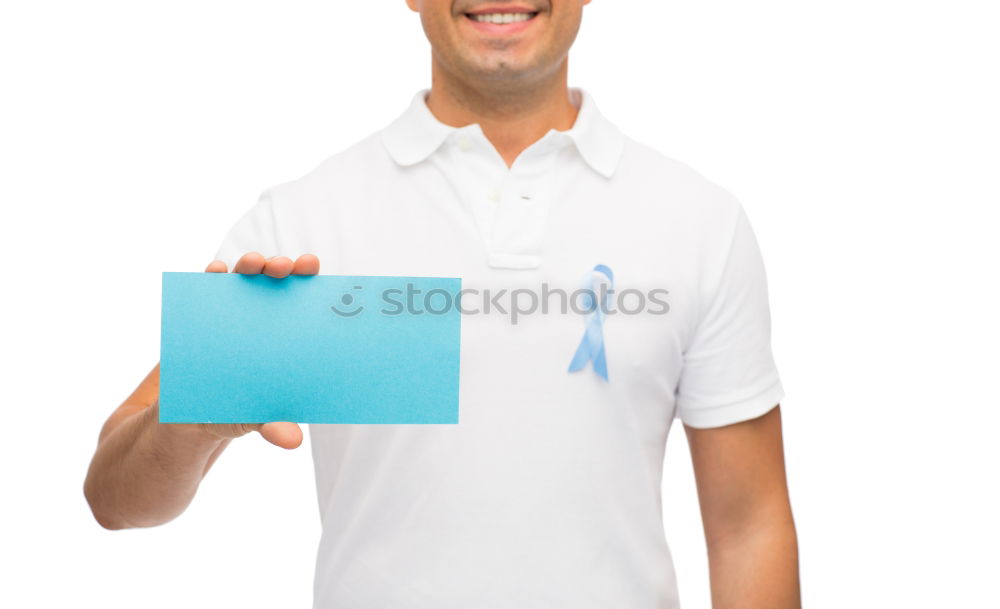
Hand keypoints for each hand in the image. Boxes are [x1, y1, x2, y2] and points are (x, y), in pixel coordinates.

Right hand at [197, 252, 320, 448]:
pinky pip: (207, 292)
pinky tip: (216, 271)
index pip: (300, 302)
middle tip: (284, 267)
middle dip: (280, 268)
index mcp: (283, 337)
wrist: (181, 419)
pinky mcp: (200, 319)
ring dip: (248, 266)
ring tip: (253, 264)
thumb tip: (293, 440)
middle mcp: (260, 319)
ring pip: (243, 281)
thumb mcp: (251, 420)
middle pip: (274, 283)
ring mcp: (230, 315)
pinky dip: (212, 278)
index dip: (308, 282)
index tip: (313, 269)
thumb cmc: (230, 413)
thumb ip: (270, 425)